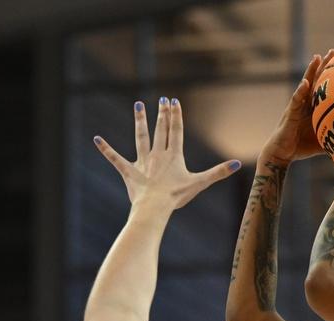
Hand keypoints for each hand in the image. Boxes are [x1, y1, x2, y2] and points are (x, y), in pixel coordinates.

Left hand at [94, 98, 240, 211]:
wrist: (155, 208)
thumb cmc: (177, 196)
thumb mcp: (200, 183)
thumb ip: (218, 172)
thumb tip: (238, 164)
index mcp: (174, 156)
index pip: (176, 131)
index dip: (175, 116)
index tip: (174, 102)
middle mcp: (158, 155)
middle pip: (160, 130)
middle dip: (162, 114)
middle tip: (162, 99)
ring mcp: (142, 162)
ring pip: (140, 137)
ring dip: (140, 121)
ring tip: (138, 105)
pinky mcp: (128, 172)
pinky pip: (115, 159)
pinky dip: (105, 149)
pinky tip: (96, 139)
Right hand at [262, 50, 333, 165]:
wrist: (281, 154)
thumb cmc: (301, 148)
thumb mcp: (322, 142)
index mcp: (313, 107)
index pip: (323, 87)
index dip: (331, 75)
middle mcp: (305, 103)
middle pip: (315, 80)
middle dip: (323, 66)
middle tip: (333, 51)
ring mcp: (296, 106)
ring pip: (305, 85)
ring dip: (310, 71)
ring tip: (317, 58)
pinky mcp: (289, 113)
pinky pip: (295, 101)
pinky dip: (300, 91)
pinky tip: (304, 83)